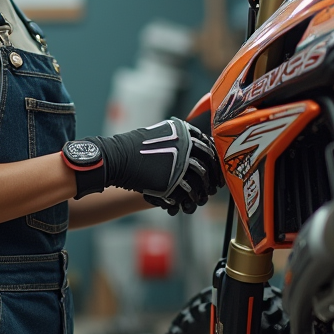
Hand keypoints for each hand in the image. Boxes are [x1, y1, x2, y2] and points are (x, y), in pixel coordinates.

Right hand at [62, 118, 222, 213]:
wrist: (117, 159)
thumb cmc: (136, 148)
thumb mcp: (161, 136)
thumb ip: (179, 141)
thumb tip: (198, 148)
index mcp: (183, 132)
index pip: (208, 146)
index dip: (214, 159)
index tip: (215, 168)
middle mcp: (185, 145)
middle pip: (208, 162)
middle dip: (212, 176)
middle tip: (214, 185)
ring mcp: (180, 162)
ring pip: (201, 178)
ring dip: (203, 189)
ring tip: (201, 196)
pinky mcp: (173, 179)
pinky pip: (189, 190)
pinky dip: (191, 198)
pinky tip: (189, 202)